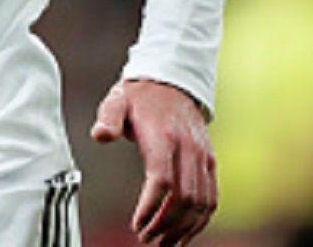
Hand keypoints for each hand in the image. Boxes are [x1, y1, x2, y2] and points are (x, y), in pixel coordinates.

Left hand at [91, 78, 216, 244]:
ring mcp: (203, 156)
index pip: (162, 180)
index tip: (137, 225)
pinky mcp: (210, 161)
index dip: (151, 207)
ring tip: (165, 244)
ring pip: (202, 202)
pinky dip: (201, 220)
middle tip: (147, 240)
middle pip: (184, 198)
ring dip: (184, 228)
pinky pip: (211, 197)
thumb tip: (100, 135)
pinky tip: (185, 234)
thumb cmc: (140, 96)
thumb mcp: (118, 101)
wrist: (173, 81)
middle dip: (166, 225)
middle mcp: (188, 149)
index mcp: (164, 137)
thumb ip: (108, 118)